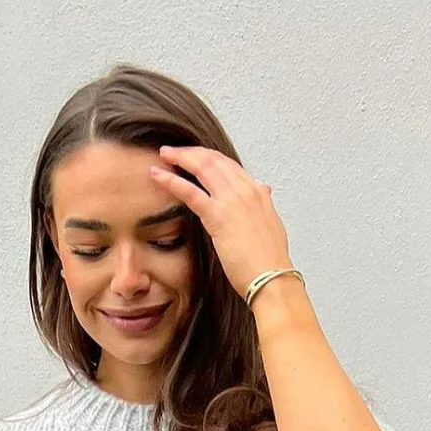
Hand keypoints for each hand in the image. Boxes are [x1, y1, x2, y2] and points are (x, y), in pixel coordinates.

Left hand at [148, 143, 294, 299]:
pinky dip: (172, 180)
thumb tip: (264, 190)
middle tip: (174, 151)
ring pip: (202, 167)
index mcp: (257, 193)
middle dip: (192, 152)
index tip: (195, 156)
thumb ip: (264, 206)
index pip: (229, 165)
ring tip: (164, 155)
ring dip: (180, 158)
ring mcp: (232, 201)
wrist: (273, 279)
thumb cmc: (269, 262)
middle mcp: (246, 190)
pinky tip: (158, 175)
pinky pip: (190, 192)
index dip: (209, 157)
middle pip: (214, 160)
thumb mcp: (271, 225)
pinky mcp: (218, 216)